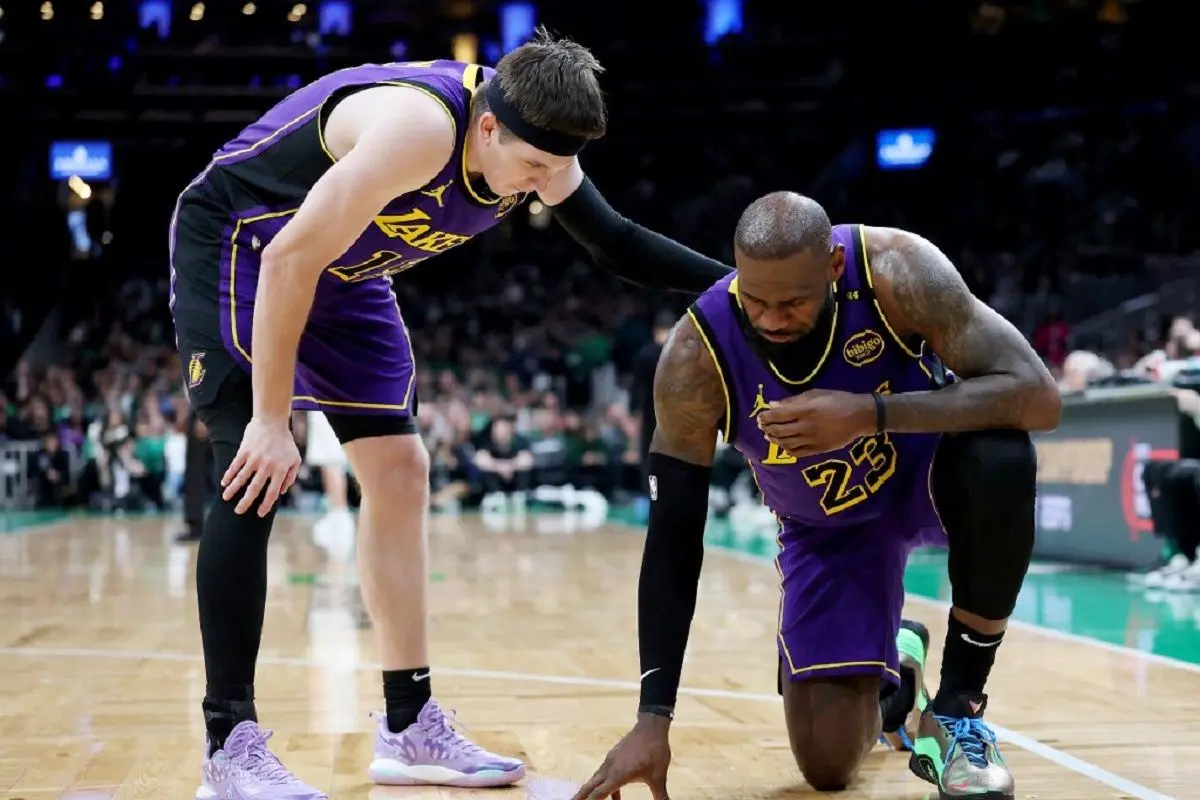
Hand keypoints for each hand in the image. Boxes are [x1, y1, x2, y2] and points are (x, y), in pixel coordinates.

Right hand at [221, 417, 300, 516]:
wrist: (273, 421)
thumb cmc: (286, 442)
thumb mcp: (295, 459)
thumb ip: (291, 476)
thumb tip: (282, 492)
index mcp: (280, 470)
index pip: (273, 492)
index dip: (266, 505)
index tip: (259, 514)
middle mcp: (267, 466)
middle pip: (254, 489)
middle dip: (245, 502)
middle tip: (238, 512)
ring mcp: (254, 458)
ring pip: (241, 478)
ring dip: (233, 490)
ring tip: (226, 498)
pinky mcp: (244, 451)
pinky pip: (235, 466)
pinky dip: (229, 475)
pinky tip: (224, 483)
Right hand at [572, 714, 671, 799]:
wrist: (651, 728)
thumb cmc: (655, 753)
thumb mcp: (659, 777)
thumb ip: (661, 796)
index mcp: (617, 776)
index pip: (598, 794)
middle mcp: (609, 769)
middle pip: (589, 786)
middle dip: (579, 797)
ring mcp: (610, 761)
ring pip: (595, 780)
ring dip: (590, 792)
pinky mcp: (613, 757)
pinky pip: (604, 774)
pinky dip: (604, 786)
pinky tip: (614, 795)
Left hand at [755, 389, 875, 457]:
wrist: (860, 416)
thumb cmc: (838, 400)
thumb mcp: (815, 394)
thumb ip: (793, 400)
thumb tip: (773, 404)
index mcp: (806, 410)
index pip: (777, 416)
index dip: (765, 417)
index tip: (760, 416)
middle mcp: (807, 427)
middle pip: (778, 431)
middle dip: (766, 428)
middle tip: (762, 425)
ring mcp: (812, 440)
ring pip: (785, 444)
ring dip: (774, 439)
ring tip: (770, 435)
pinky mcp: (818, 450)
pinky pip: (797, 453)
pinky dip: (787, 449)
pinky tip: (785, 444)